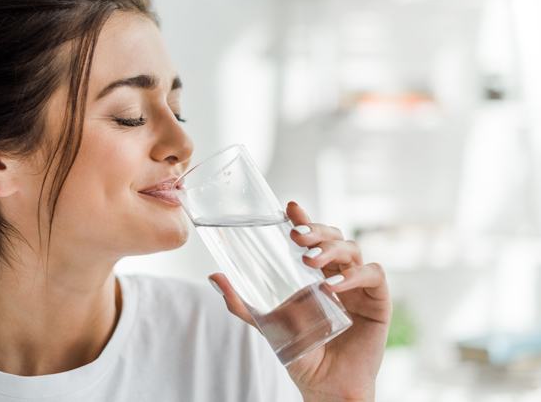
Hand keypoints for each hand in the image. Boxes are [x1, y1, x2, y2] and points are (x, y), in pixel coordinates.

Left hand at [209, 202, 391, 401]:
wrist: (325, 386)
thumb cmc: (301, 352)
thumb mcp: (268, 323)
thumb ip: (242, 303)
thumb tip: (214, 277)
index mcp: (316, 273)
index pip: (313, 238)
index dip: (305, 220)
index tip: (290, 208)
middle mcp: (339, 274)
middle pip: (334, 237)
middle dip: (316, 230)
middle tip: (296, 236)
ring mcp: (359, 286)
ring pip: (353, 249)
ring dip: (331, 249)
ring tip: (310, 260)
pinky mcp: (378, 302)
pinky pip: (374, 275)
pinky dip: (355, 275)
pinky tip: (333, 285)